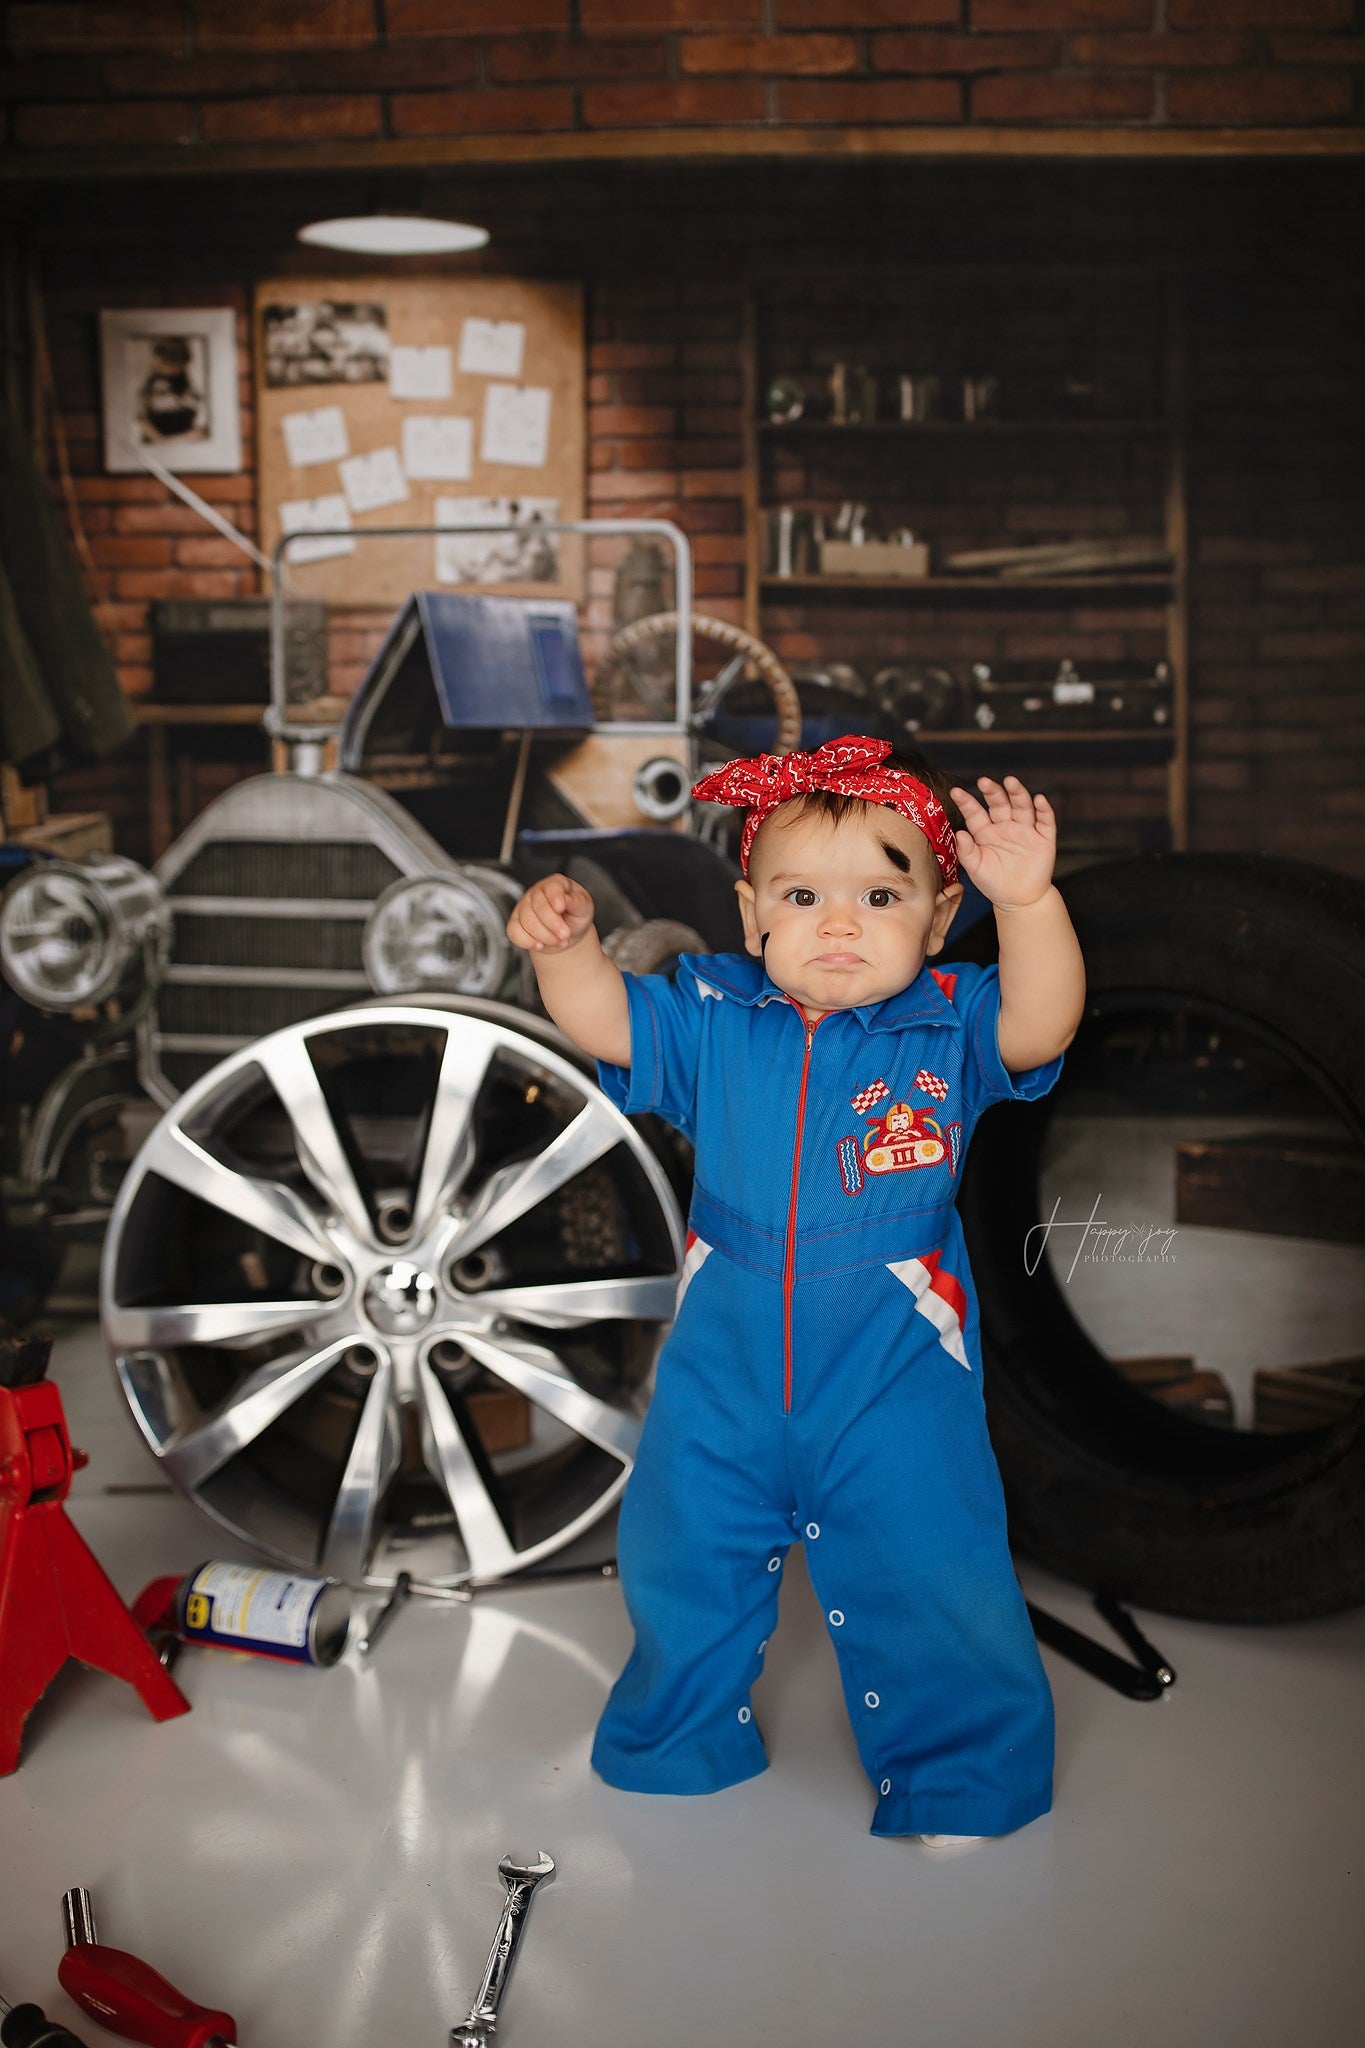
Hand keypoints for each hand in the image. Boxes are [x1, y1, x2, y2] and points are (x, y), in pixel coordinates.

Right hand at [507, 873, 596, 952]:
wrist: (566, 934)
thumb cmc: (576, 916)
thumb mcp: (584, 908)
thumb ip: (577, 902)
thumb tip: (566, 900)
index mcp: (556, 884)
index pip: (552, 887)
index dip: (555, 897)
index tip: (561, 908)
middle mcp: (537, 892)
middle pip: (538, 906)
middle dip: (553, 924)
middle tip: (566, 935)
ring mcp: (523, 907)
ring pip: (526, 921)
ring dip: (545, 936)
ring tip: (560, 941)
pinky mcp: (515, 923)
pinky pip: (514, 932)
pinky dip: (527, 941)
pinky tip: (540, 945)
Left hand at [948, 776, 1056, 909]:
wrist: (1019, 900)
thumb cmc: (994, 883)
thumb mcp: (976, 869)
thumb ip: (966, 851)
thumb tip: (959, 833)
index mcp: (986, 832)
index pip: (975, 813)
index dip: (966, 802)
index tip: (955, 792)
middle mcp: (1005, 827)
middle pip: (999, 804)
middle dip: (993, 792)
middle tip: (983, 781)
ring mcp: (1025, 831)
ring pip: (1022, 807)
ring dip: (1017, 793)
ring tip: (1010, 781)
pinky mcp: (1044, 839)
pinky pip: (1045, 821)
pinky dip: (1044, 810)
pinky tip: (1039, 799)